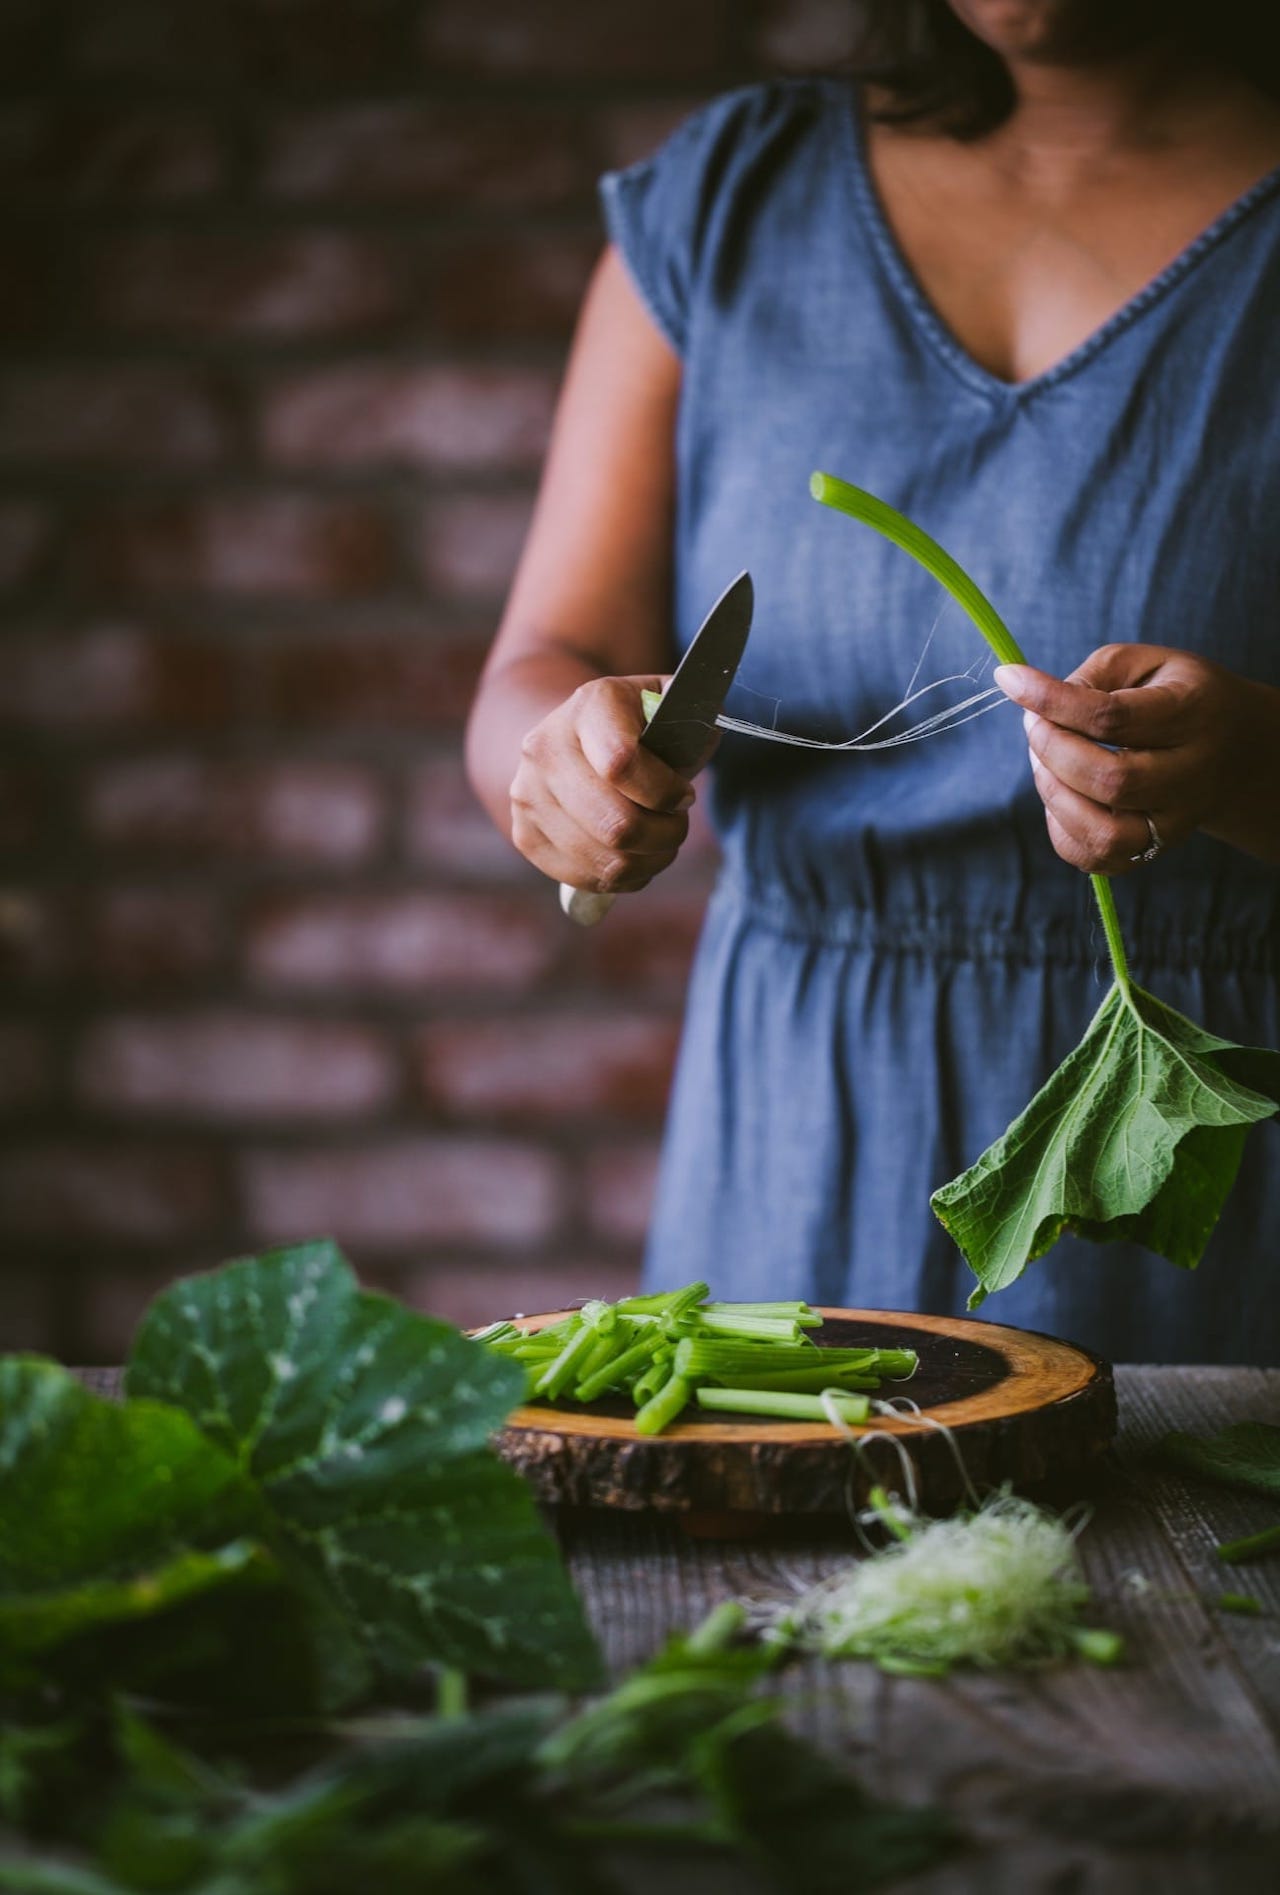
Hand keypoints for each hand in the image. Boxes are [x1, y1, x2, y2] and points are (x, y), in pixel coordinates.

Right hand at [510, 675, 707, 892]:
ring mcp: (528, 795)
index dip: (664, 792)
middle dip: (665, 835)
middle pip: (616, 825)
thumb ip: (691, 718)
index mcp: (589, 707)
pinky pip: (585, 879)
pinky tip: (634, 856)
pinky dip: (622, 877)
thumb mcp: (665, 706)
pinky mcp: (525, 835)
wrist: (566, 739)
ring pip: (606, 861)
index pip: (622, 764)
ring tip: (660, 842)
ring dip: (648, 860)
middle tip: (676, 825)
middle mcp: (546, 748)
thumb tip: (705, 737)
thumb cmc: (632, 728)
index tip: (685, 796)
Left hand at [994, 644, 1272, 873]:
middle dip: (1052, 749)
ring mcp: (1174, 823)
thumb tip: (1039, 705)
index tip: (1011, 679)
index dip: (1051, 699)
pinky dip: (1061, 827)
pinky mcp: (1152, 851)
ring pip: (1103, 834)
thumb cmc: (1174, 696)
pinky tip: (1062, 793)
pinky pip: (1095, 858)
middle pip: (1110, 780)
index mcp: (1193, 715)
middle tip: (1034, 724)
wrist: (1233, 750)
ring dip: (1053, 793)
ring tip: (1045, 760)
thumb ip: (1094, 676)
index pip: (1112, 716)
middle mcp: (1191, 776)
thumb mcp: (1146, 663)